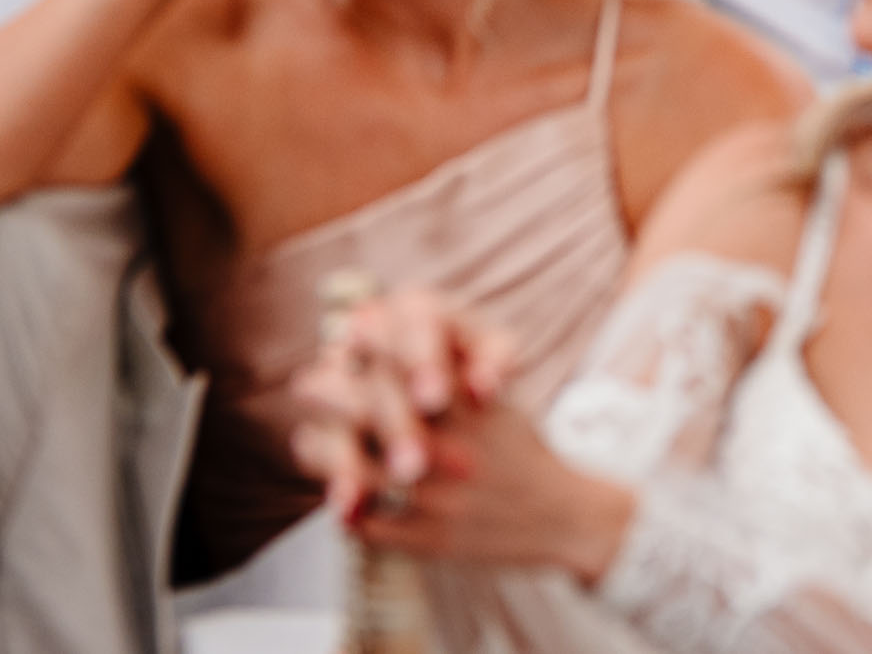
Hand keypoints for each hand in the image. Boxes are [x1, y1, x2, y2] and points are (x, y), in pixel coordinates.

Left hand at [290, 291, 631, 578]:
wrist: (563, 517)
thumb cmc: (518, 449)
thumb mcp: (499, 400)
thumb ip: (452, 369)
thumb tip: (384, 327)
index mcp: (477, 411)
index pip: (414, 366)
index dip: (375, 346)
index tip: (348, 334)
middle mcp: (459, 453)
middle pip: (377, 416)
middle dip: (333, 395)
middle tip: (308, 384)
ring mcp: (444, 501)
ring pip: (364, 472)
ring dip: (327, 455)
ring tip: (309, 439)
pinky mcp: (434, 543)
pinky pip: (373, 527)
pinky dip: (347, 511)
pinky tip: (336, 497)